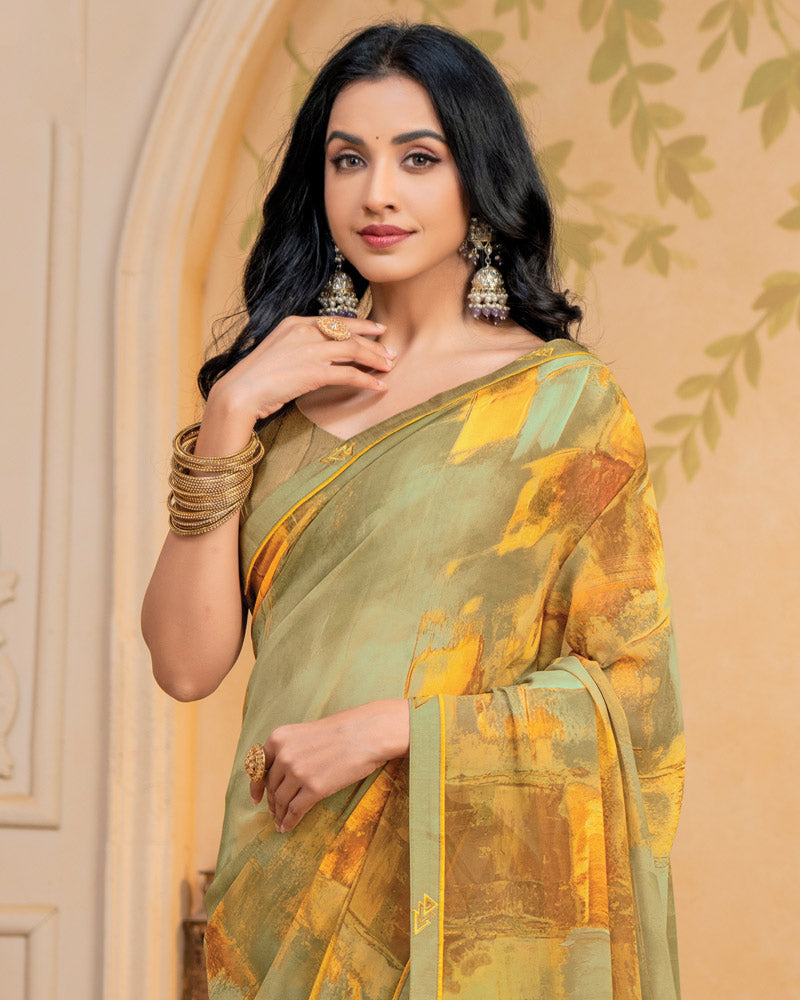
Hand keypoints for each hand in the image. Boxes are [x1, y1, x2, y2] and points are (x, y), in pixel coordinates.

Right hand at [205, 315, 395, 440]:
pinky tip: (379, 387)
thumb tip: (316, 356)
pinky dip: (367, 381)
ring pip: (354, 351)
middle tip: (390, 352)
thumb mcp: (276, 352)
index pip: (336, 321)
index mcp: (294, 323)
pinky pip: (349, 375)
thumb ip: (297, 348)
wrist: (239, 393)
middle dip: (374, 343)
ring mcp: (310, 351)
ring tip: (389, 367)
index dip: (361, 325)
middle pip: (349, 334)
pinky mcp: (314, 373)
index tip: (378, 330)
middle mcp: (304, 332)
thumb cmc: (254, 379)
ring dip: (375, 359)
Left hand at [250, 698, 409, 832]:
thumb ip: (290, 750)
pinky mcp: (314, 789)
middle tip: (273, 812)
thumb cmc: (342, 730)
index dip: (256, 786)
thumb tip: (280, 774)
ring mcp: (298, 773)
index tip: (256, 798)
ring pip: (281, 801)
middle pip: (271, 786)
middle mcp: (284, 755)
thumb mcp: (306, 733)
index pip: (258, 767)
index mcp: (279, 738)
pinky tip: (287, 827)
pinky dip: (289, 821)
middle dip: (272, 801)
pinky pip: (295, 810)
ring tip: (280, 822)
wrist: (366, 733)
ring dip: (279, 814)